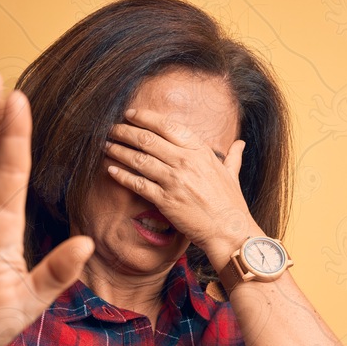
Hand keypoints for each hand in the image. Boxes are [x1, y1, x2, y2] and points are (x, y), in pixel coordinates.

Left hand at [103, 108, 257, 262]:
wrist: (229, 232)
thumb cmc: (231, 205)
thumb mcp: (232, 175)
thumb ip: (232, 157)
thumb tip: (240, 143)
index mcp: (200, 152)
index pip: (168, 126)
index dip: (145, 117)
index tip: (131, 114)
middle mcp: (186, 162)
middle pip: (148, 139)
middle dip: (125, 131)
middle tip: (111, 128)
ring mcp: (174, 181)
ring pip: (139, 159)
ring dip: (119, 150)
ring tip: (106, 145)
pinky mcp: (165, 200)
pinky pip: (138, 184)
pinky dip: (122, 175)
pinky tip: (111, 170)